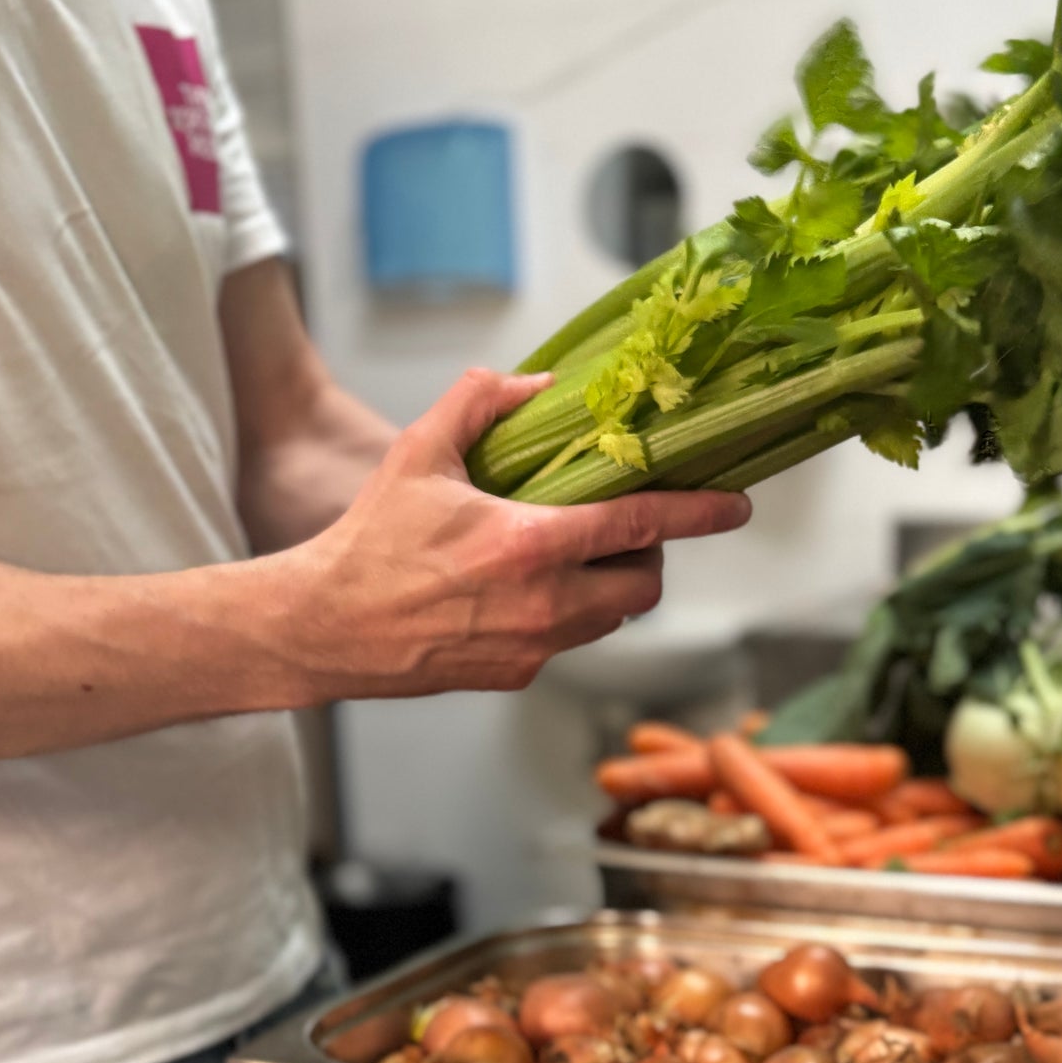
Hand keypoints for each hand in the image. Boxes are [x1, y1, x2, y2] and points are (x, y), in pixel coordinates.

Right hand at [271, 369, 750, 698]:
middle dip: (649, 555)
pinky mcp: (514, 675)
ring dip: (608, 585)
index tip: (736, 506)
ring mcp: (532, 648)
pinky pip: (567, 641)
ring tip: (568, 553)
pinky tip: (521, 588)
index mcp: (528, 545)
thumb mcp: (418, 452)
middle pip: (643, 585)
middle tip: (621, 526)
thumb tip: (538, 387)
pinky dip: (565, 612)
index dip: (696, 512)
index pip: (638, 524)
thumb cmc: (368, 542)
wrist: (324, 629)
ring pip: (610, 617)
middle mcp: (542, 605)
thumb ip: (481, 403)